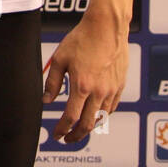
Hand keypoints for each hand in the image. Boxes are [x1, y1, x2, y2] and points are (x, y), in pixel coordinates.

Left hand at [42, 9, 128, 142]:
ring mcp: (112, 89)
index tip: (57, 135)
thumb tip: (46, 101)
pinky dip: (102, 116)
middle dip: (76, 136)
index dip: (62, 129)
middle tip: (67, 139)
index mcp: (82, 85)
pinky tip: (95, 115)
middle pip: (88, 124)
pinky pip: (112, 107)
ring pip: (102, 118)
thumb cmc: (82, 39)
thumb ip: (53, 82)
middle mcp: (99, 91)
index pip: (71, 117)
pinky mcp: (120, 85)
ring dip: (90, 127)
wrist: (106, 27)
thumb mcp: (60, 59)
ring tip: (79, 129)